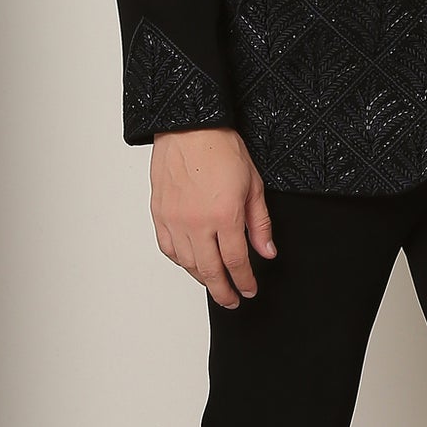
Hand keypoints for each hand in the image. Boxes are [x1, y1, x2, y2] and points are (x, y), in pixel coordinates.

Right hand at [149, 127, 276, 306]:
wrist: (189, 126)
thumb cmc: (221, 149)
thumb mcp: (253, 184)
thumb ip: (259, 223)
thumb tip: (267, 251)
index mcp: (224, 216)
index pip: (236, 262)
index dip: (244, 281)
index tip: (249, 291)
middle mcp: (197, 223)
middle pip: (210, 272)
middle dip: (224, 291)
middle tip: (232, 300)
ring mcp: (175, 220)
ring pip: (188, 264)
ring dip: (202, 279)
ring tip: (214, 283)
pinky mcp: (159, 214)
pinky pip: (168, 248)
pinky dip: (181, 261)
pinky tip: (191, 263)